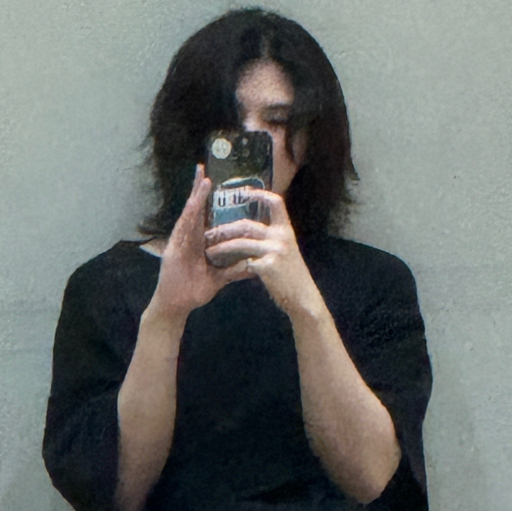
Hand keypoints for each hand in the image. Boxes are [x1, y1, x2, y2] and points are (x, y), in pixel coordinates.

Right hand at [148, 165, 251, 317]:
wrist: (178, 306)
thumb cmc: (194, 291)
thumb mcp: (219, 279)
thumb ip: (234, 271)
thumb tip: (253, 266)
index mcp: (198, 242)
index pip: (204, 217)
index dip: (207, 200)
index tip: (213, 182)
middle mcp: (188, 239)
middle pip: (195, 210)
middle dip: (198, 190)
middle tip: (202, 168)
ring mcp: (180, 243)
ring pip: (189, 216)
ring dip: (196, 197)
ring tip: (202, 179)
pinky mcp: (174, 250)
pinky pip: (182, 231)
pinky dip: (188, 217)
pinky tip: (194, 204)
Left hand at [204, 190, 316, 313]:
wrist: (302, 297)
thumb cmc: (291, 276)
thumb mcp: (286, 252)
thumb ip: (271, 240)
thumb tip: (250, 232)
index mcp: (285, 231)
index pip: (276, 203)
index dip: (261, 195)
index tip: (245, 192)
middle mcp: (281, 237)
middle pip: (247, 224)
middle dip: (225, 229)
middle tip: (210, 233)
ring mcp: (274, 251)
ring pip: (241, 243)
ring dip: (222, 247)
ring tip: (209, 251)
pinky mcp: (267, 266)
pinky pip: (243, 262)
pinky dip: (231, 265)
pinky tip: (221, 269)